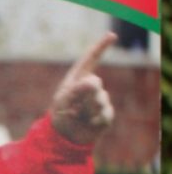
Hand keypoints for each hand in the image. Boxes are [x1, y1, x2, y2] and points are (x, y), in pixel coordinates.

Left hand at [48, 31, 115, 146]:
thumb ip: (77, 89)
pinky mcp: (107, 114)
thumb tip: (94, 82)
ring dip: (87, 110)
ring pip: (100, 100)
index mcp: (79, 78)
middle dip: (84, 95)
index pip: (91, 59)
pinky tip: (88, 123)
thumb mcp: (63, 99)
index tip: (112, 35)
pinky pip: (105, 113)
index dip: (101, 46)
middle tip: (74, 105)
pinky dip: (94, 120)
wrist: (64, 137)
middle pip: (95, 83)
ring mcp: (101, 99)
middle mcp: (92, 86)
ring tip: (79, 116)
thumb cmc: (61, 114)